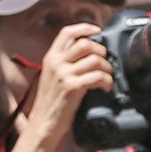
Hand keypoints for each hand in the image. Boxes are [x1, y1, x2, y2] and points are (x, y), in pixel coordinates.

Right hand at [20, 23, 112, 145]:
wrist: (43, 123)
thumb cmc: (50, 102)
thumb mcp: (52, 76)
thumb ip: (64, 62)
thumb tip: (87, 53)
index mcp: (51, 58)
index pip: (67, 33)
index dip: (84, 28)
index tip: (97, 30)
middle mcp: (56, 63)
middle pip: (85, 43)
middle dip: (100, 50)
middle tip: (105, 60)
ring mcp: (64, 75)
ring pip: (94, 60)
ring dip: (106, 67)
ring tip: (107, 76)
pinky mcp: (73, 87)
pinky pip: (97, 76)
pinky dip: (106, 80)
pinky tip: (106, 86)